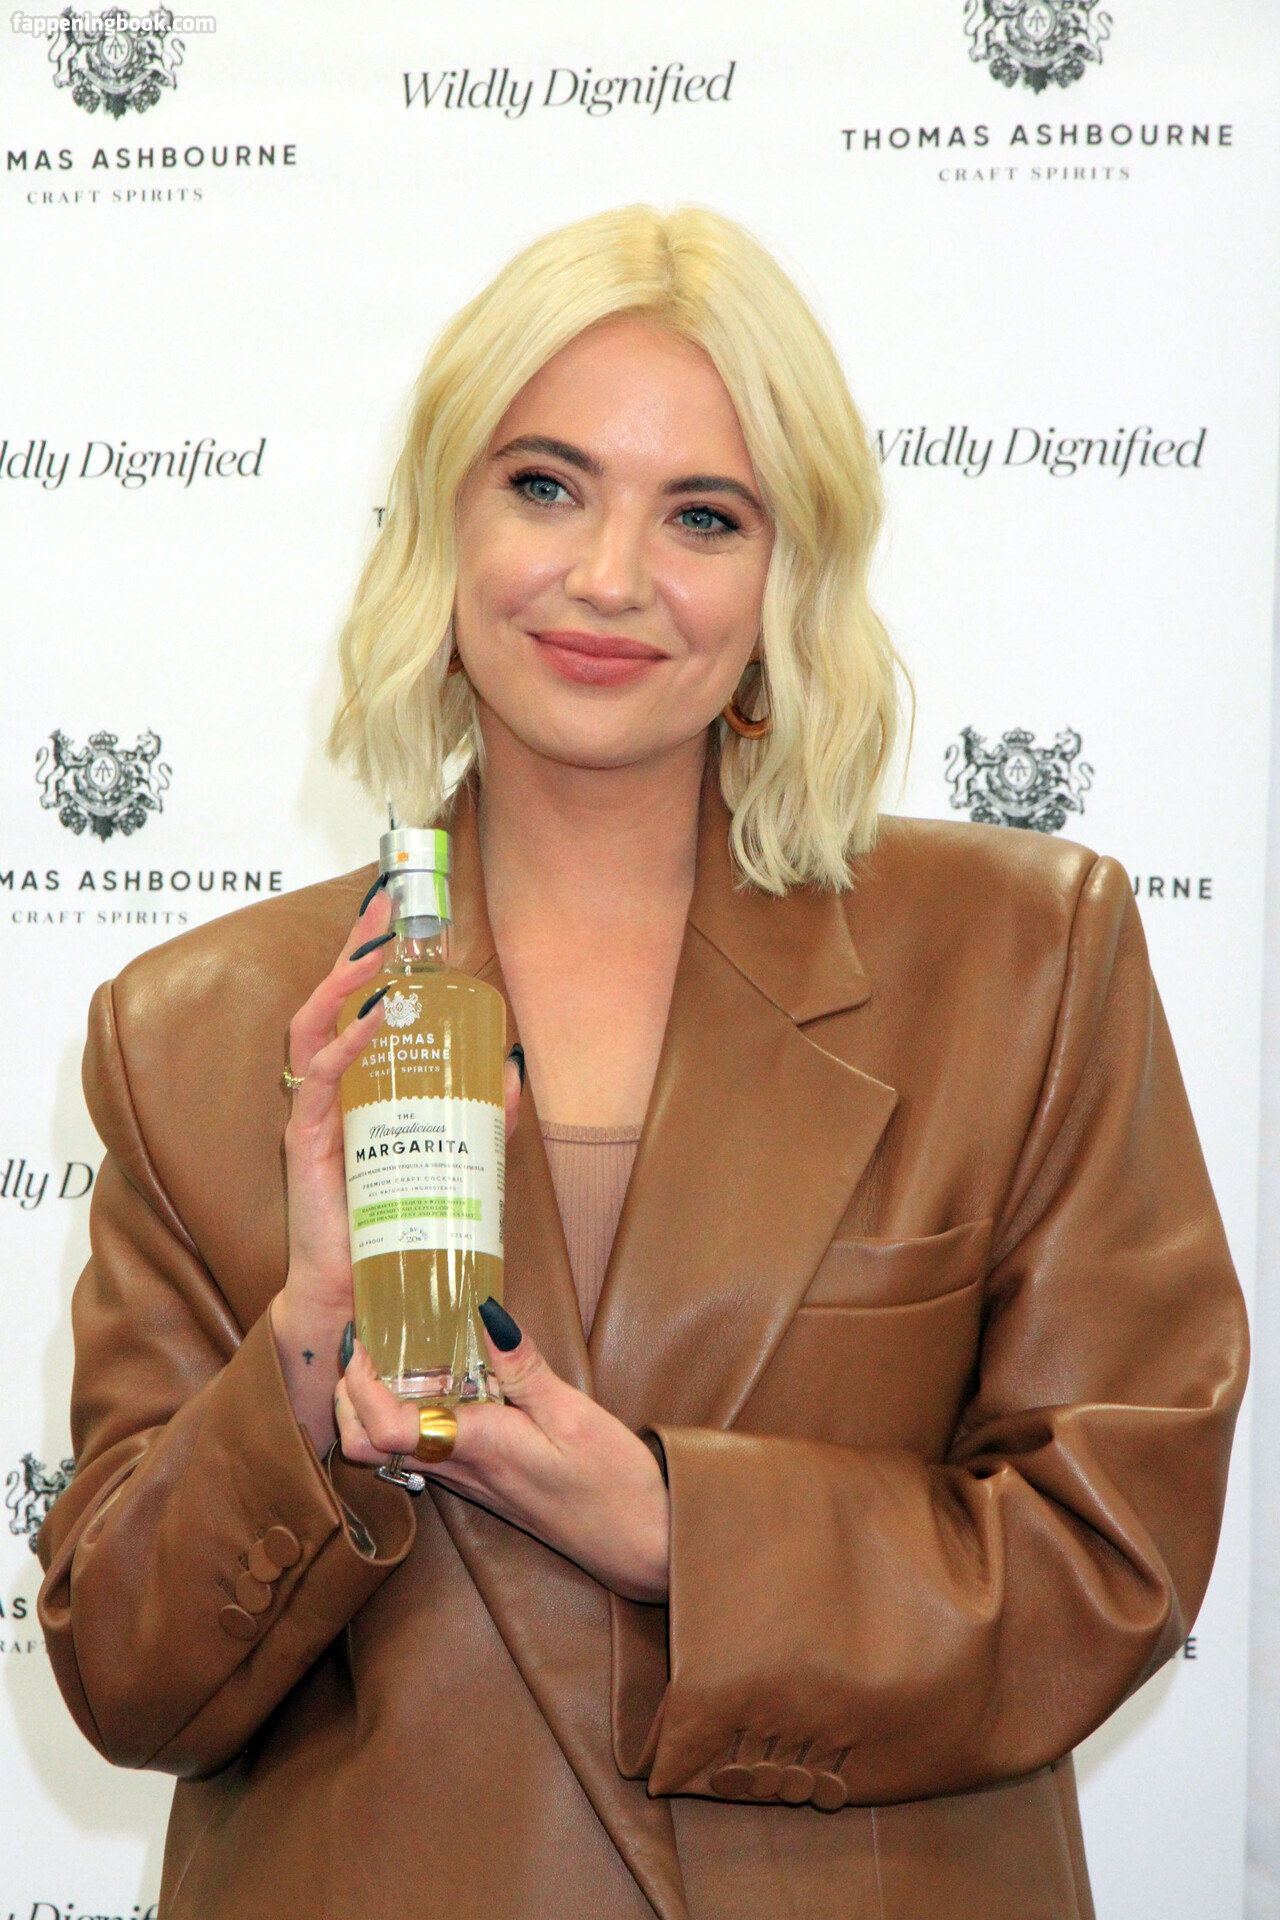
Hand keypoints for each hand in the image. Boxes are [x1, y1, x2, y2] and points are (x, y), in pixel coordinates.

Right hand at [270, 883, 521, 1452]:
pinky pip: (318, 1081)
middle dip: (356, 950)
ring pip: (312, 1028)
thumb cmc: (397, 1222)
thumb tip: (517, 1068)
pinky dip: (344, 1048)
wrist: (361, 1293)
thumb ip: (483, 1116)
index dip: (371, 957)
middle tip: (384, 908)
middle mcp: (326, 1090)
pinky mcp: (307, 1142)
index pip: (355, 1005)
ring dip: (343, 985)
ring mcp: (312, 1113)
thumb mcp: (453, 1156)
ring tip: (376, 954)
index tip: (396, 912)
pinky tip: (368, 1024)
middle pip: (328, 1000)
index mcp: (355, 1086)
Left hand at [336, 1313, 670, 1603]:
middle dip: (348, 1399)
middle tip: (361, 1346)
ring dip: (371, 1407)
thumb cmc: (612, 1483)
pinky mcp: (482, 1481)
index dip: (360, 1387)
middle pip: (368, 1447)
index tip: (361, 1342)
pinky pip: (425, 1451)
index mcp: (477, 1448)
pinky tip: (434, 1383)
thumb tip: (484, 1312)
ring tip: (389, 1354)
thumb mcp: (574, 1413)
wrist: (640, 1544)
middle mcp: (460, 1469)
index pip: (386, 1429)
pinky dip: (408, 1416)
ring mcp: (468, 1480)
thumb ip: (524, 1366)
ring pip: (390, 1452)